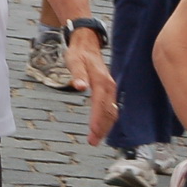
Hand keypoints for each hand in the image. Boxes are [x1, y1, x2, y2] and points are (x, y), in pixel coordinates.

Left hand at [65, 30, 117, 145]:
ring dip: (105, 126)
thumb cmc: (78, 54)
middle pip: (108, 111)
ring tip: (96, 139)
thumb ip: (77, 74)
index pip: (100, 104)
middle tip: (93, 142)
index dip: (98, 119)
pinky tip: (102, 128)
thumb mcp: (74, 61)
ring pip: (111, 111)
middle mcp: (109, 86)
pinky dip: (107, 119)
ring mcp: (110, 89)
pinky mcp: (108, 91)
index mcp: (101, 80)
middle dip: (102, 128)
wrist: (87, 45)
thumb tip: (79, 86)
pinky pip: (110, 108)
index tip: (93, 132)